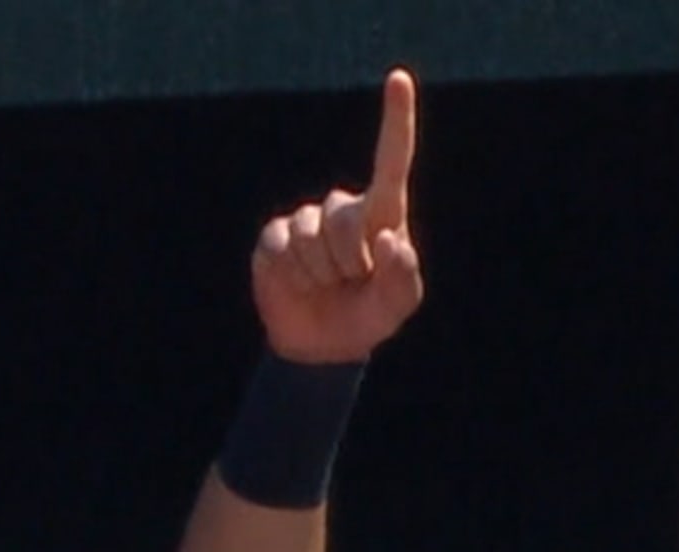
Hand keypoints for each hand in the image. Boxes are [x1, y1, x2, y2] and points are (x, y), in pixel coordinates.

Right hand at [249, 68, 422, 364]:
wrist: (320, 344)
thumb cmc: (368, 316)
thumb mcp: (398, 306)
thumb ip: (404, 276)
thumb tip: (388, 238)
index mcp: (381, 213)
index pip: (391, 159)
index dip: (396, 118)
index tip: (398, 78)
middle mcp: (342, 208)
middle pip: (345, 219)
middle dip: (350, 261)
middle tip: (350, 283)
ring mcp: (305, 220)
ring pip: (311, 237)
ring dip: (321, 274)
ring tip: (325, 286)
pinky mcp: (274, 238)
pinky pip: (283, 250)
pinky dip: (294, 278)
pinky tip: (299, 286)